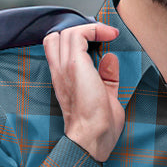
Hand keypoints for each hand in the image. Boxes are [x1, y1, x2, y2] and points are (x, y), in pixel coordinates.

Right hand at [43, 21, 122, 161]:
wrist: (92, 137)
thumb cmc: (99, 126)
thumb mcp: (105, 96)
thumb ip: (106, 77)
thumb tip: (110, 58)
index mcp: (63, 80)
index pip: (56, 49)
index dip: (75, 40)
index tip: (100, 42)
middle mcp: (59, 72)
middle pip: (56, 37)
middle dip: (79, 31)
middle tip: (101, 37)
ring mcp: (64, 68)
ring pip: (67, 32)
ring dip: (90, 29)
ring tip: (108, 34)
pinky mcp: (74, 65)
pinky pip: (79, 35)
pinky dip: (94, 30)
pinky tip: (109, 35)